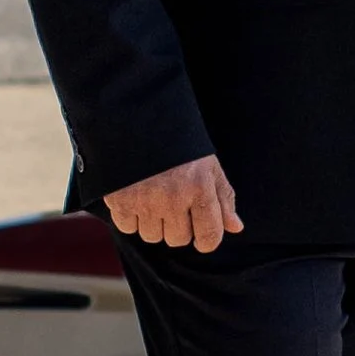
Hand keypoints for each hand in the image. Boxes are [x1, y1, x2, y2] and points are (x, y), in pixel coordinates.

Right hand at [104, 154, 241, 249]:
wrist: (136, 115)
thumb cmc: (177, 142)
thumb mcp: (208, 165)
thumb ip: (223, 198)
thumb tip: (235, 228)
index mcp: (199, 188)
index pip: (209, 236)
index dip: (207, 239)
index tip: (201, 233)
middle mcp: (173, 198)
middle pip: (178, 239)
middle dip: (178, 226)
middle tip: (173, 203)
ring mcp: (144, 201)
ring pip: (152, 236)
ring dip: (153, 222)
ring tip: (152, 197)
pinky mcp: (119, 200)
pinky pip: (128, 227)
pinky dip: (130, 217)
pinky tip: (134, 196)